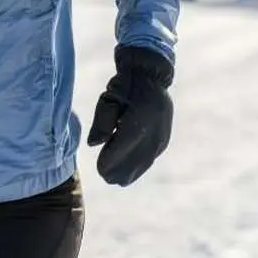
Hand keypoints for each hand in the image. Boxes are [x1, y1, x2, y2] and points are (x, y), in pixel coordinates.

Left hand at [87, 45, 174, 185]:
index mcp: (139, 119)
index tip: (100, 170)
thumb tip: (93, 144)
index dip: (111, 161)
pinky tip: (130, 173)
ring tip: (116, 181)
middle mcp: (154, 131)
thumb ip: (101, 122)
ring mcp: (161, 136)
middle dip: (120, 171)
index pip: (123, 147)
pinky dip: (140, 166)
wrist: (150, 76)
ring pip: (146, 161)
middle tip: (105, 178)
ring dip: (131, 172)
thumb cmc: (125, 85)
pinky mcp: (164, 138)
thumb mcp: (108, 98)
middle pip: (136, 159)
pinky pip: (151, 157)